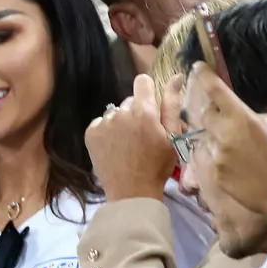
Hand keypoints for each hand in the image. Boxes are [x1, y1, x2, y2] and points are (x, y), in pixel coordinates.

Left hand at [85, 74, 180, 201]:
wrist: (131, 191)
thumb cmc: (157, 165)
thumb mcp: (172, 136)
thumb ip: (172, 105)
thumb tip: (175, 77)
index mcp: (144, 112)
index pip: (142, 82)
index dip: (147, 91)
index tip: (150, 105)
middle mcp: (121, 113)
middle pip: (130, 102)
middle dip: (136, 113)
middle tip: (141, 136)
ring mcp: (104, 123)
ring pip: (115, 114)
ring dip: (121, 123)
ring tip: (126, 145)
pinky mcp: (91, 133)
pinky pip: (101, 123)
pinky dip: (106, 132)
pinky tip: (114, 147)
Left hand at [184, 62, 266, 213]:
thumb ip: (256, 117)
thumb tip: (247, 113)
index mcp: (240, 117)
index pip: (216, 90)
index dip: (204, 77)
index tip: (197, 68)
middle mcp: (223, 133)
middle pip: (203, 115)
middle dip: (210, 114)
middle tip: (222, 119)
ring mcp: (215, 153)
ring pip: (205, 139)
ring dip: (216, 140)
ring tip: (237, 150)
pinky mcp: (213, 172)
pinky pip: (209, 159)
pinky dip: (218, 159)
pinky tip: (235, 165)